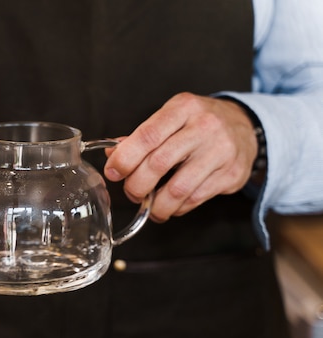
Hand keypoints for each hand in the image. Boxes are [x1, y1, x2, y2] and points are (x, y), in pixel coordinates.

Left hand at [104, 92, 257, 222]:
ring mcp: (220, 151)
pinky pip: (194, 199)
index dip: (125, 158)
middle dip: (137, 185)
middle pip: (158, 164)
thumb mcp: (172, 117)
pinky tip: (171, 205)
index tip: (113, 172)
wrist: (245, 126)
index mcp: (183, 108)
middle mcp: (204, 127)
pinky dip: (176, 208)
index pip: (147, 135)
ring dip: (156, 205)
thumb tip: (114, 155)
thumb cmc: (198, 123)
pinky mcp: (231, 174)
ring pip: (177, 189)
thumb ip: (142, 136)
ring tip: (149, 206)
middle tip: (132, 192)